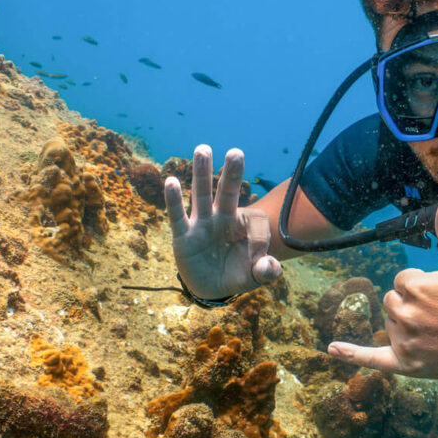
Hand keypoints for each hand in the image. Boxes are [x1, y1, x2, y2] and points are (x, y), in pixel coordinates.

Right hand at [164, 145, 280, 300]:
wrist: (211, 289)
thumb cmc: (236, 275)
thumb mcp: (254, 277)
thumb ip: (267, 271)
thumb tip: (267, 265)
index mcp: (242, 225)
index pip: (255, 219)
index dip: (260, 237)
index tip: (260, 259)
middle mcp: (222, 218)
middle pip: (227, 192)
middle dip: (231, 174)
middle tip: (235, 152)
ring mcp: (202, 225)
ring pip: (202, 195)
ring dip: (202, 174)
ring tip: (203, 149)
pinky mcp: (184, 237)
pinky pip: (178, 216)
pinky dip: (174, 200)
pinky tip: (171, 181)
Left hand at [329, 203, 437, 379]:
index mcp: (417, 287)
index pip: (404, 279)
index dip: (424, 285)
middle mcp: (405, 313)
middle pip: (394, 300)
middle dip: (413, 302)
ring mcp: (404, 340)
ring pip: (391, 323)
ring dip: (406, 323)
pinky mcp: (406, 363)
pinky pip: (372, 358)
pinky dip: (352, 354)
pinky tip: (332, 348)